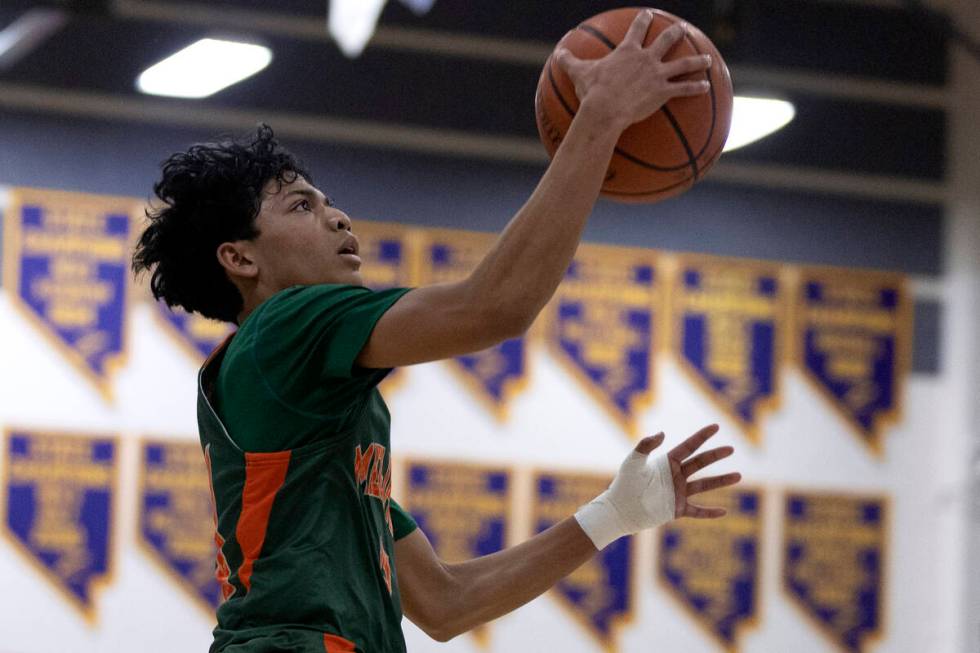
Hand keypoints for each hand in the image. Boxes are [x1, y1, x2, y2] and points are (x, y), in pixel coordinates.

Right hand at [556, 10, 711, 131]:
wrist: (605, 109)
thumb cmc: (592, 91)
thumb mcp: (578, 73)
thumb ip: (570, 61)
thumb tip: (558, 53)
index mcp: (627, 51)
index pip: (637, 29)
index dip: (644, 20)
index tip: (649, 15)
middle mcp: (646, 59)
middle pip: (666, 41)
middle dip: (675, 34)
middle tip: (681, 30)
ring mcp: (657, 74)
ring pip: (683, 64)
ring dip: (697, 61)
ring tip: (707, 59)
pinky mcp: (663, 92)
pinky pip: (684, 89)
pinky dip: (696, 88)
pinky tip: (707, 88)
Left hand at [634, 423, 741, 518]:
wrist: (620, 510)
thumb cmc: (624, 484)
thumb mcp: (633, 461)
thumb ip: (646, 445)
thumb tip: (663, 433)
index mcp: (666, 463)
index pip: (688, 446)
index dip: (701, 436)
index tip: (716, 426)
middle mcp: (675, 476)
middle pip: (700, 463)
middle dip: (715, 455)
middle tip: (731, 448)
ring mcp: (678, 493)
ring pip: (704, 485)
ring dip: (721, 481)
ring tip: (738, 475)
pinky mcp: (677, 509)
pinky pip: (697, 511)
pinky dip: (710, 512)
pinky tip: (724, 511)